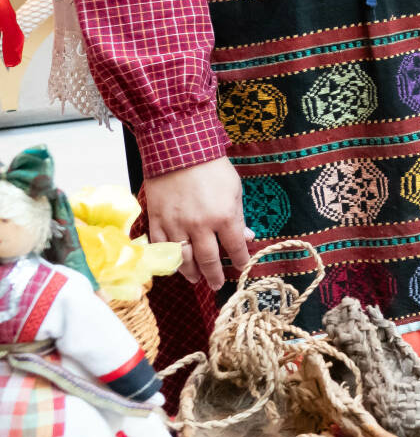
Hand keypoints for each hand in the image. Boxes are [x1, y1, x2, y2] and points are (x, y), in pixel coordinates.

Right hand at [144, 158, 251, 290]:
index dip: (239, 261)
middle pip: (208, 260)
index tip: (241, 268)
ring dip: (191, 273)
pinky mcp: (157, 220)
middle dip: (214, 275)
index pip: (235, 248)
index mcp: (224, 217)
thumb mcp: (235, 190)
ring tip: (196, 279)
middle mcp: (200, 225)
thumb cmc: (211, 168)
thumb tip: (247, 237)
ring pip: (183, 259)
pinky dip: (168, 259)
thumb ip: (239, 216)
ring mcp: (176, 225)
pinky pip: (161, 247)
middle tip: (217, 285)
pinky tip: (175, 265)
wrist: (179, 151)